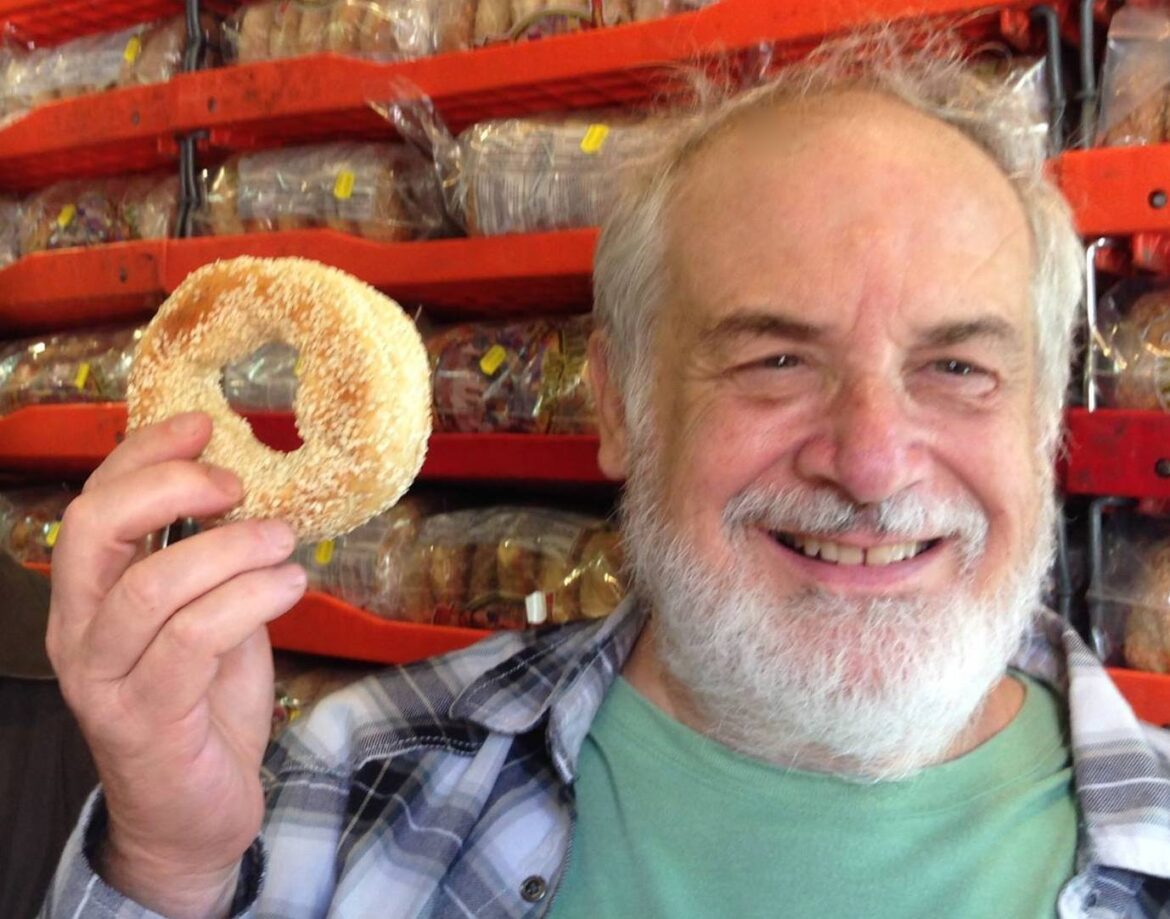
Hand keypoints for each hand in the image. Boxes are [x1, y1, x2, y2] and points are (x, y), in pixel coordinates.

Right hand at [46, 412, 306, 917]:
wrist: (193, 813)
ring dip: (230, 550)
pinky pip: (192, 640)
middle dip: (169, 487)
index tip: (204, 426)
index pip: (96, 502)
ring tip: (284, 540)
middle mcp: (80, 630)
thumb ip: (212, 562)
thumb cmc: (203, 704)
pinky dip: (248, 600)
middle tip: (237, 484)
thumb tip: (256, 493)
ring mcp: (104, 678)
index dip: (143, 453)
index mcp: (90, 595)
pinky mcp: (145, 719)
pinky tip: (289, 585)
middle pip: (94, 529)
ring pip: (151, 587)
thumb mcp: (208, 616)